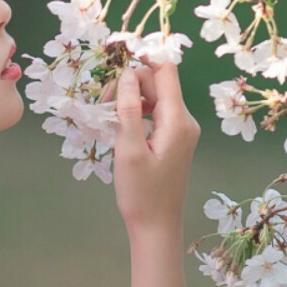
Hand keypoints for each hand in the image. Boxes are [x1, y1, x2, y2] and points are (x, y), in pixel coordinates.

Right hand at [104, 59, 199, 235]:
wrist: (157, 227)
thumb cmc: (141, 194)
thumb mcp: (129, 150)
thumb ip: (129, 110)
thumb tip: (127, 74)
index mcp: (178, 121)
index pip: (166, 71)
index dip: (143, 59)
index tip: (116, 60)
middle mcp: (185, 121)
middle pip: (158, 83)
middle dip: (129, 84)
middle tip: (101, 102)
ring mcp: (181, 130)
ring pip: (156, 97)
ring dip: (131, 98)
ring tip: (107, 116)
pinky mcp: (174, 140)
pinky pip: (156, 113)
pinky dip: (137, 112)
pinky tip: (119, 126)